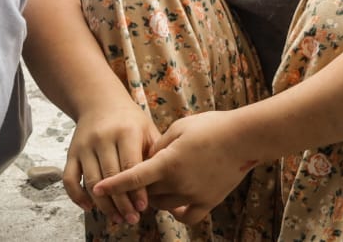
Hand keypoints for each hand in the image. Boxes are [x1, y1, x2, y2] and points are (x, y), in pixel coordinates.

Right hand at [64, 98, 159, 225]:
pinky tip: (89, 207)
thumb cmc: (130, 120)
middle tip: (132, 219)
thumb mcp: (147, 129)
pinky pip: (70, 178)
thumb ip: (156, 153)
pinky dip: (77, 196)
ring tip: (117, 218)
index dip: (136, 190)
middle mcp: (102, 138)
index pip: (130, 166)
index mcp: (125, 131)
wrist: (100, 101)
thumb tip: (164, 185)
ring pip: (92, 181)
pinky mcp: (71, 152)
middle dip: (122, 203)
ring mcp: (84, 145)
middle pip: (111, 177)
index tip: (143, 208)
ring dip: (104, 205)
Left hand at [93, 110, 258, 225]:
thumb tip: (147, 158)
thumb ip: (158, 145)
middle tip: (136, 176)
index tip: (97, 189)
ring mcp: (195, 195)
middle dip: (138, 187)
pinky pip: (187, 216)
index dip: (113, 184)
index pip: (133, 177)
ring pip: (163, 205)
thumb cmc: (210, 126)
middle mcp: (179, 183)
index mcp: (168, 162)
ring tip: (156, 184)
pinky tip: (173, 204)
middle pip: (147, 192)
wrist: (244, 137)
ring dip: (155, 197)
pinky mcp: (209, 202)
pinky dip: (176, 212)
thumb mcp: (178, 128)